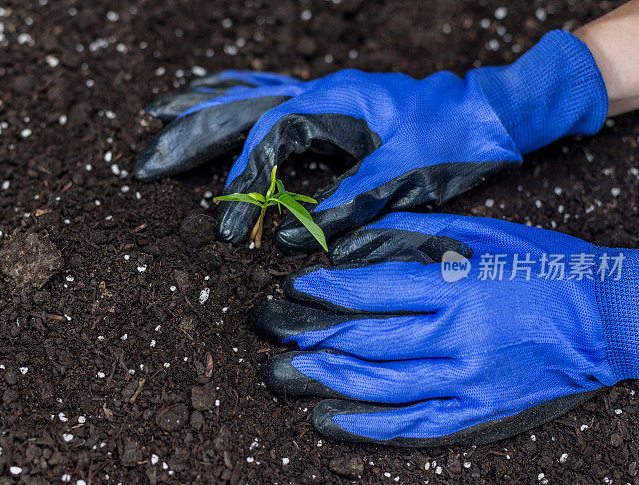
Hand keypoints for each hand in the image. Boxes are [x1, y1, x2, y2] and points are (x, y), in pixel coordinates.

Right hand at [135, 31, 606, 252]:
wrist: (492, 110)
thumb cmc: (455, 138)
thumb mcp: (405, 175)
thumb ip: (347, 203)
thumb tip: (296, 238)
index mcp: (334, 103)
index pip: (268, 142)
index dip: (244, 187)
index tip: (231, 230)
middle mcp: (321, 93)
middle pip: (240, 109)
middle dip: (190, 137)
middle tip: (145, 162)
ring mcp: (325, 97)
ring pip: (249, 97)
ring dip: (203, 112)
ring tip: (159, 119)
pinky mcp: (333, 109)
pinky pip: (272, 100)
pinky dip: (238, 104)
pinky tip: (218, 107)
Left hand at [252, 211, 638, 445]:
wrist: (606, 318)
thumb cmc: (544, 268)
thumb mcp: (484, 236)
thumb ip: (420, 235)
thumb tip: (358, 240)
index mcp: (458, 287)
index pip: (372, 290)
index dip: (325, 289)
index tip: (296, 286)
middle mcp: (457, 337)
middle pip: (365, 340)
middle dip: (309, 334)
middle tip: (272, 328)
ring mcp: (467, 381)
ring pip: (379, 386)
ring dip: (323, 378)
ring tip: (283, 371)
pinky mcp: (477, 411)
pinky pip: (413, 425)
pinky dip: (366, 425)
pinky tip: (328, 418)